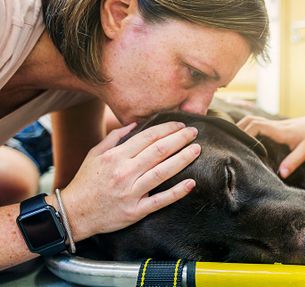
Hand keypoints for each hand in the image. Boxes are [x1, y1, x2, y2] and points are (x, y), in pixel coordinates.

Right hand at [60, 121, 200, 239]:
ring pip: (162, 172)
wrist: (74, 214)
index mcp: (115, 157)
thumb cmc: (86, 182)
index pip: (147, 138)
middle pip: (158, 151)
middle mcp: (124, 173)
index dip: (167, 129)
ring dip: (182, 159)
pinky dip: (177, 192)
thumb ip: (115, 137)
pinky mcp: (136, 211)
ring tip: (196, 150)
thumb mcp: (95, 154)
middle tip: (194, 132)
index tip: (180, 125)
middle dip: (179, 139)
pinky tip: (191, 183)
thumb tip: (135, 124)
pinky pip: (160, 200)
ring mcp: (131, 193)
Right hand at [237, 115, 304, 177]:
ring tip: (231, 142)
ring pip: (252, 120)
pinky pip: (257, 124)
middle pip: (250, 120)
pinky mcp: (275, 126)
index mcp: (280, 130)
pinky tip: (242, 139)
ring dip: (241, 128)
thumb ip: (294, 161)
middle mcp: (275, 124)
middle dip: (237, 129)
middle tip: (227, 143)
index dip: (245, 134)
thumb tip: (281, 174)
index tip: (238, 146)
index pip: (256, 126)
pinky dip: (247, 129)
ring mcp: (274, 124)